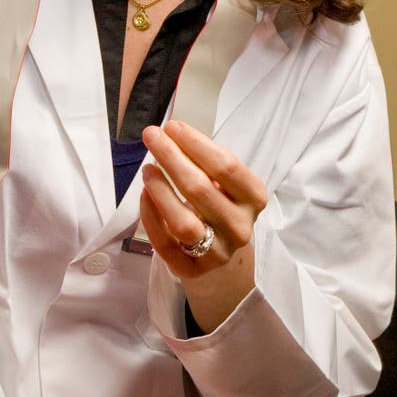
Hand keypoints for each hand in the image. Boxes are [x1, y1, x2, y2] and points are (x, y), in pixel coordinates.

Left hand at [139, 120, 268, 329]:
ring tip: (147, 169)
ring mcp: (217, 252)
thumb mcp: (226, 184)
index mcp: (253, 199)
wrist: (222, 256)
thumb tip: (171, 133)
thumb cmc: (220, 207)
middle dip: (172, 157)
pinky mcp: (192, 270)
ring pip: (183, 222)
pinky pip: (166, 244)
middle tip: (152, 136)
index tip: (172, 126)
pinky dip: (151, 217)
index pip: (226, 166)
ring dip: (161, 190)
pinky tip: (144, 196)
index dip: (196, 144)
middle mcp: (239, 227)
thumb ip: (206, 161)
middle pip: (201, 188)